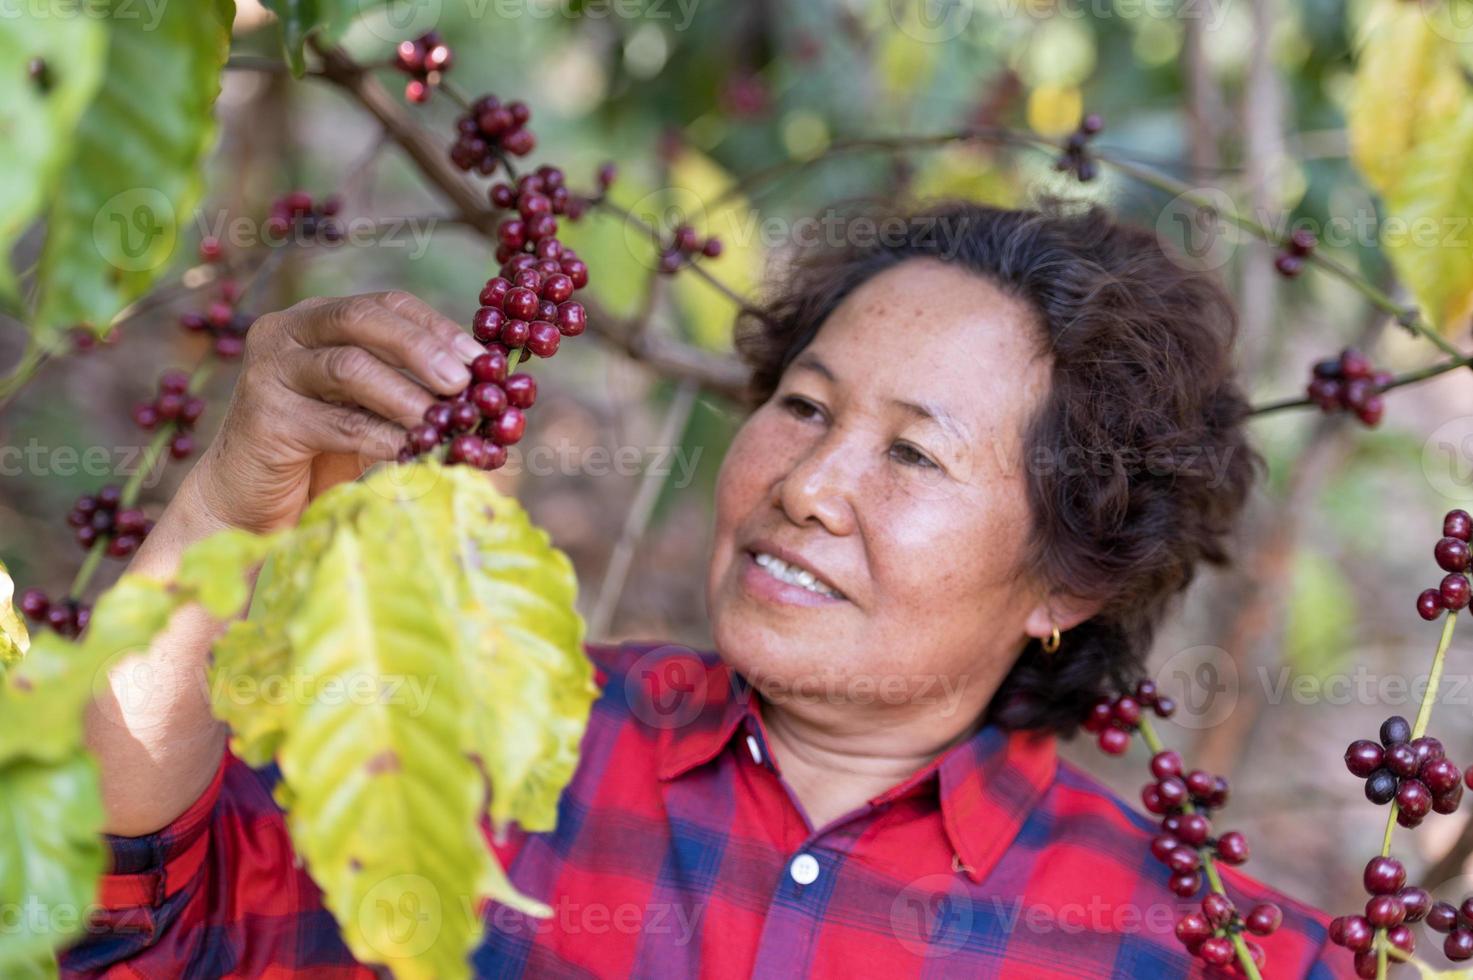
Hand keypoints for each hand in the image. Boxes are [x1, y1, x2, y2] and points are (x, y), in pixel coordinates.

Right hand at [179, 290, 481, 533]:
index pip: (385, 304)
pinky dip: (384, 436)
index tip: (481, 358)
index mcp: (317, 319)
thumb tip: (489, 388)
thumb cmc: (320, 453)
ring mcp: (269, 371)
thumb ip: (411, 387)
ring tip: (446, 421)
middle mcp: (287, 331)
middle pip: (362, 319)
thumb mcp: (368, 409)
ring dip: (407, 395)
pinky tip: (415, 450)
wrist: (248, 502)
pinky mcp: (264, 418)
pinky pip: (337, 423)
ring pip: (349, 367)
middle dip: (421, 347)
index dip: (436, 327)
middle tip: (464, 382)